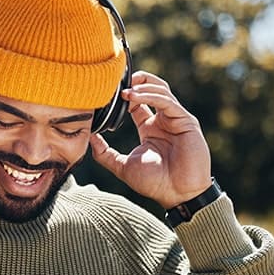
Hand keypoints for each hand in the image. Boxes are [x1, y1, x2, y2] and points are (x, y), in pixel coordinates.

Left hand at [89, 70, 212, 208]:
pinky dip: (150, 96)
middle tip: (116, 79)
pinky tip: (134, 96)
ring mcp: (175, 120)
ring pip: (160, 90)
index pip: (137, 103)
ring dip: (141, 86)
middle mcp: (163, 121)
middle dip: (136, 80)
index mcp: (150, 128)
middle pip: (152, 88)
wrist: (177, 195)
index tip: (106, 92)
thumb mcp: (122, 166)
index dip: (123, 94)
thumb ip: (105, 154)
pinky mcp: (185, 121)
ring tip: (123, 90)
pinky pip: (167, 102)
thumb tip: (88, 138)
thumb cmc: (154, 183)